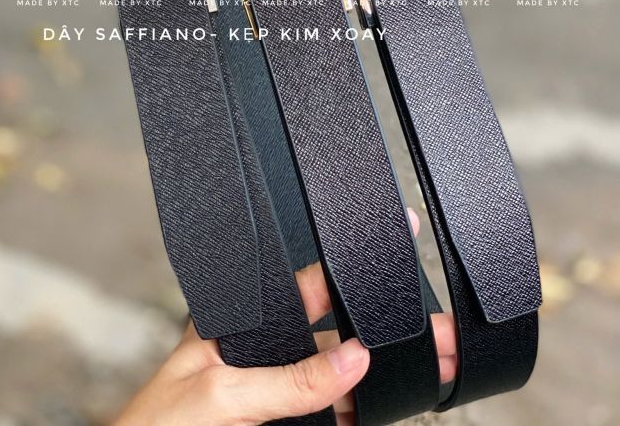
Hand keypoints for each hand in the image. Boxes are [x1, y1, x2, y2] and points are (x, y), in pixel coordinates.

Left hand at [114, 211, 456, 425]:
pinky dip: (366, 412)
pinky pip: (335, 416)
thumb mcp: (224, 394)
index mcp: (242, 324)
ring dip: (387, 376)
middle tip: (433, 327)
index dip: (348, 271)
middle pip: (336, 335)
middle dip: (384, 329)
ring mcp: (276, 394)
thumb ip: (290, 380)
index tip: (392, 249)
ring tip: (434, 365)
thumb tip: (356, 358)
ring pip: (343, 379)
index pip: (304, 287)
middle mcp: (263, 354)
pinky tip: (395, 404)